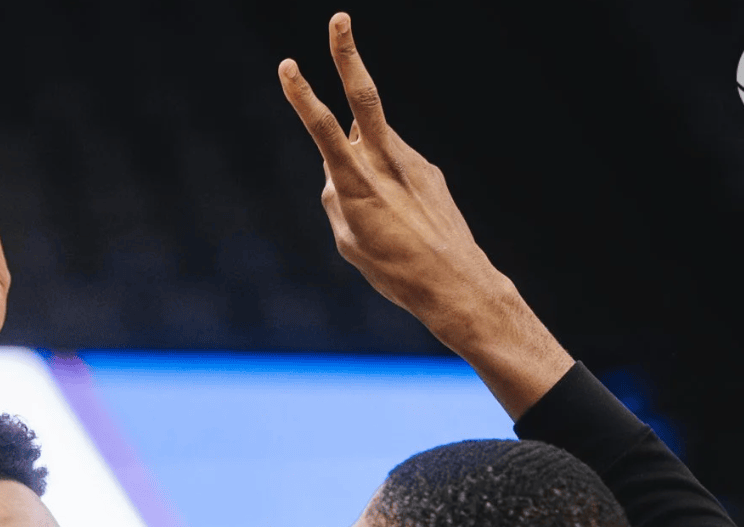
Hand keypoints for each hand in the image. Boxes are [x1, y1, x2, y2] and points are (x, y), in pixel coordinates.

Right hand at [278, 14, 511, 343]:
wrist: (454, 283)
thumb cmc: (394, 271)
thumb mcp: (349, 243)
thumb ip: (335, 203)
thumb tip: (332, 175)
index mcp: (357, 184)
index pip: (323, 130)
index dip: (302, 95)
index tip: (288, 65)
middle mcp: (385, 163)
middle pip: (364, 97)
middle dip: (347, 56)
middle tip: (340, 18)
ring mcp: (412, 162)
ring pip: (376, 145)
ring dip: (366, 165)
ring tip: (382, 217)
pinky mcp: (429, 171)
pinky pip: (396, 169)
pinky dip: (387, 186)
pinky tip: (402, 222)